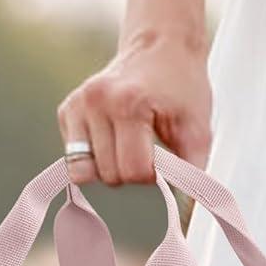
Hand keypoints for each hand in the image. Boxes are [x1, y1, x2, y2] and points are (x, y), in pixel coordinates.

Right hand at [56, 33, 211, 185]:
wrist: (161, 46)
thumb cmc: (183, 89)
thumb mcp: (198, 131)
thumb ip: (192, 176)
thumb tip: (186, 219)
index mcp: (128, 104)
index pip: (134, 172)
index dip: (154, 175)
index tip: (165, 157)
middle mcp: (95, 102)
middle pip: (109, 175)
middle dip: (132, 172)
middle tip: (149, 148)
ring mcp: (77, 104)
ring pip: (85, 172)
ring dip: (111, 168)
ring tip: (130, 144)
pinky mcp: (67, 110)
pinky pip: (75, 157)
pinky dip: (96, 157)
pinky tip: (113, 137)